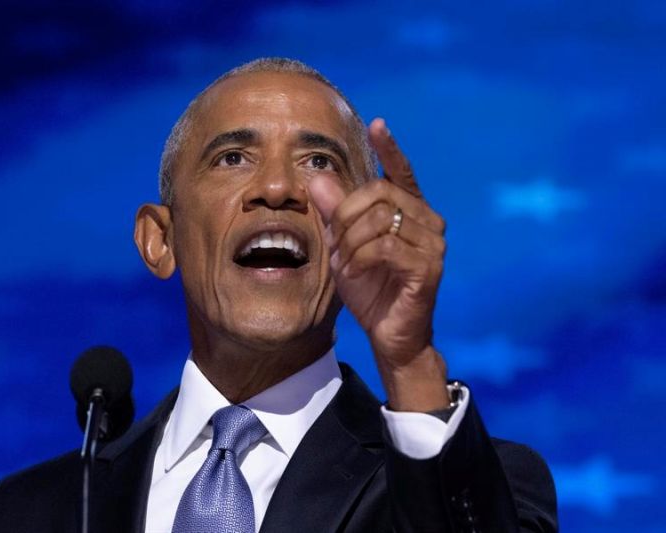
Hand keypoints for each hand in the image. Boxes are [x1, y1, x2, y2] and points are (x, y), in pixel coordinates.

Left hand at [308, 118, 449, 411]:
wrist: (390, 334)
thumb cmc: (371, 289)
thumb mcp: (345, 248)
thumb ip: (335, 214)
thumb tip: (317, 177)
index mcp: (411, 213)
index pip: (402, 174)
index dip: (390, 149)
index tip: (378, 124)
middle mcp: (429, 222)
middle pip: (379, 194)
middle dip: (346, 216)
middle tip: (335, 244)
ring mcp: (433, 244)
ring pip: (380, 220)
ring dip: (350, 242)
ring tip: (344, 264)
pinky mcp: (428, 267)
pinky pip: (384, 247)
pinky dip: (359, 258)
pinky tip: (355, 273)